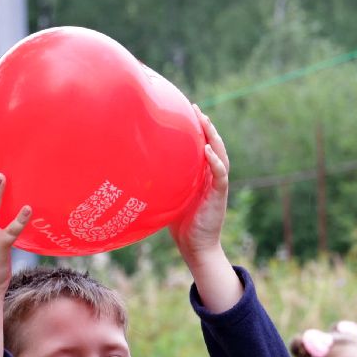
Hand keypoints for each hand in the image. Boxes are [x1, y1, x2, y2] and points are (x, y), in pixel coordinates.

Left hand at [169, 110, 240, 312]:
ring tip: (206, 122)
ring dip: (214, 138)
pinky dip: (215, 161)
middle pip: (214, 145)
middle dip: (207, 127)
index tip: (188, 113)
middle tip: (197, 109)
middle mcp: (211, 177)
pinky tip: (207, 150)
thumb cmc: (181, 226)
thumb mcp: (169, 199)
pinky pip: (220, 174)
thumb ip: (162, 184)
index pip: (202, 148)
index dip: (197, 131)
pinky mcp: (219, 196)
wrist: (196, 248)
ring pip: (220, 155)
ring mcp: (217, 186)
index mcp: (201, 176)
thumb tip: (136, 173)